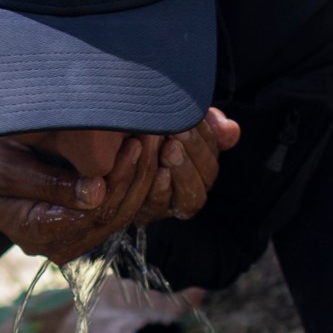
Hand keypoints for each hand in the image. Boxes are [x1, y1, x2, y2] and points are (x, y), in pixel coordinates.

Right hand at [0, 135, 157, 263]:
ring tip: (156, 142)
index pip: (92, 211)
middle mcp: (58, 246)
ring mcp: (74, 243)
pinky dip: (137, 186)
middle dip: (137, 175)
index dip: (119, 178)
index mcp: (35, 230)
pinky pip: (119, 213)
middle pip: (112, 215)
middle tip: (153, 136)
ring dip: (143, 180)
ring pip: (121, 216)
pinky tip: (148, 159)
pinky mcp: (86, 232)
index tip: (135, 141)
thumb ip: (48, 182)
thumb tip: (96, 194)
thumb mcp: (6, 166)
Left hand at [138, 108, 239, 222]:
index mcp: (194, 172)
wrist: (100, 138)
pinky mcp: (139, 213)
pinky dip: (160, 189)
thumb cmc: (141, 127)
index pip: (211, 165)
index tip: (192, 121)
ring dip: (182, 172)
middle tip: (178, 134)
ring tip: (167, 148)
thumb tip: (232, 130)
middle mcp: (182, 194)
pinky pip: (157, 207)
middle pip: (204, 183)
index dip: (206, 144)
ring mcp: (162, 207)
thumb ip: (204, 124)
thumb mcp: (174, 120)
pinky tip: (157, 170)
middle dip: (193, 157)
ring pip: (188, 200)